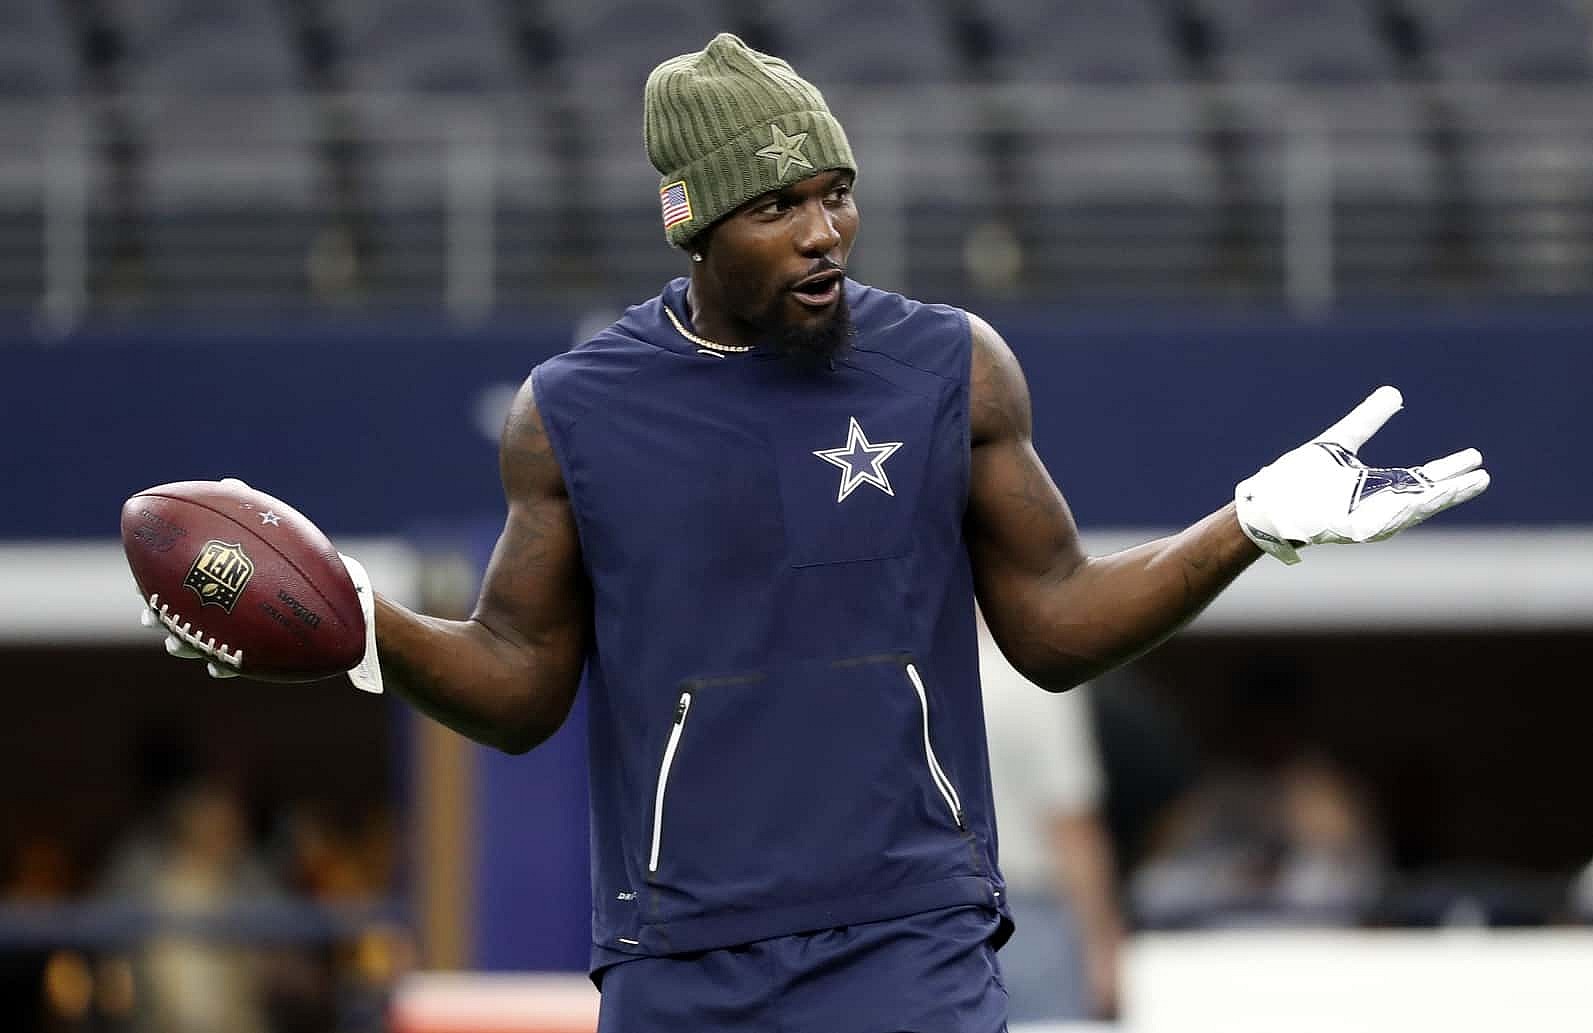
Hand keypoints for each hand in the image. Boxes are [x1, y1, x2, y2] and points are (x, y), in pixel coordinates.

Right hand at [135, 478, 383, 691]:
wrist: (326, 589)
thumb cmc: (291, 555)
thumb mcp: (270, 527)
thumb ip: (247, 504)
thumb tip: (230, 484)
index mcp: (210, 578)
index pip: (170, 583)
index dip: (149, 585)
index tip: (140, 585)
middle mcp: (215, 606)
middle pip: (174, 616)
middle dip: (159, 619)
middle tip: (152, 617)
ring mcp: (231, 632)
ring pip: (197, 644)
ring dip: (185, 646)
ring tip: (180, 645)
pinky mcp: (253, 653)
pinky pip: (235, 666)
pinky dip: (226, 668)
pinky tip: (220, 669)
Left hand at [1235, 386, 1489, 563]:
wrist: (1268, 500)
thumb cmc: (1302, 477)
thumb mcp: (1340, 441)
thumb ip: (1367, 420)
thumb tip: (1393, 393)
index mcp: (1379, 487)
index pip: (1423, 479)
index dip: (1450, 470)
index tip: (1476, 459)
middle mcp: (1376, 506)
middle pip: (1424, 498)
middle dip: (1453, 490)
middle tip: (1484, 477)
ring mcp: (1363, 520)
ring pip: (1406, 512)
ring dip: (1433, 500)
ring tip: (1461, 487)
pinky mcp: (1345, 529)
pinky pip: (1377, 523)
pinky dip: (1398, 512)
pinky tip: (1416, 500)